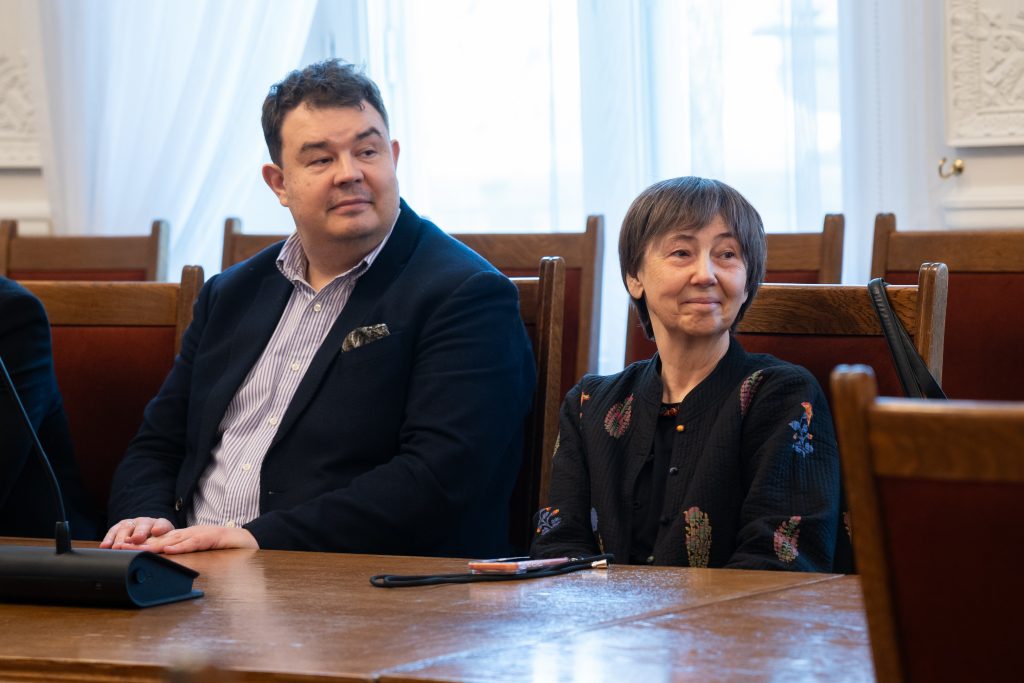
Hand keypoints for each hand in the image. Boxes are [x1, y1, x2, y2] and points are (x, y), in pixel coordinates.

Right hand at [100, 517, 174, 548]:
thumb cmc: (158, 539)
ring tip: (118, 547)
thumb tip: (167, 553)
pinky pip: (113, 532)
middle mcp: (145, 522)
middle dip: (138, 533)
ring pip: (126, 529)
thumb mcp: (166, 541)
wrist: (148, 532)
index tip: (156, 532)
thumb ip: (167, 545)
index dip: (159, 528)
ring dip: (121, 538)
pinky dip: (108, 539)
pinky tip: (104, 546)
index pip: (161, 525)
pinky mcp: (119, 527)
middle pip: (141, 526)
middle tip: (135, 540)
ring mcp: (131, 523)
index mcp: (160, 524)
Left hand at [126, 525, 258, 554]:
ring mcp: (199, 535)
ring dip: (154, 544)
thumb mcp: (197, 550)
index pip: (158, 540)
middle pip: (160, 538)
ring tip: (137, 548)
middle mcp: (188, 534)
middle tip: (120, 547)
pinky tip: (169, 550)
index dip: (140, 543)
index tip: (121, 547)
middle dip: (140, 543)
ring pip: (174, 539)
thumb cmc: (222, 547)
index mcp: (184, 537)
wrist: (246, 539)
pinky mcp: (210, 539)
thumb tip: (165, 560)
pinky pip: (194, 543)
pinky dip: (181, 546)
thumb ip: (183, 552)